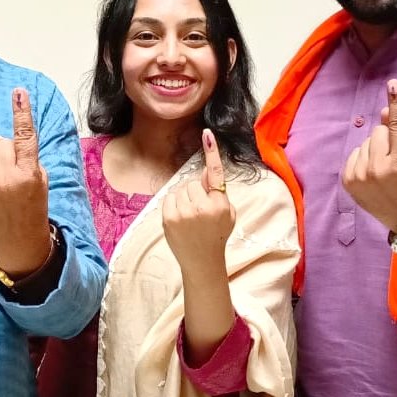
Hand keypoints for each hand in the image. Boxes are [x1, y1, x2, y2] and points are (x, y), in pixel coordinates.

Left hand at [0, 88, 51, 276]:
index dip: (22, 113)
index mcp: (27, 176)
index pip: (24, 138)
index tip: (18, 92)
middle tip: (11, 174)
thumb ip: (23, 158)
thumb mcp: (39, 183)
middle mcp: (3, 182)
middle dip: (4, 154)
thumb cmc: (31, 210)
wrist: (18, 247)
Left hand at [162, 129, 235, 270]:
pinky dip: (173, 205)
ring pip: (180, 190)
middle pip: (192, 183)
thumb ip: (217, 191)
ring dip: (183, 199)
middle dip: (195, 192)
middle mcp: (201, 207)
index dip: (211, 153)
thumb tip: (204, 171)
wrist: (202, 261)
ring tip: (190, 216)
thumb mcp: (227, 213)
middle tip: (200, 210)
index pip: (215, 174)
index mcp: (220, 204)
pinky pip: (169, 198)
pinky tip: (180, 218)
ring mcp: (183, 213)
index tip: (207, 134)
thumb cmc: (217, 234)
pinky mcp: (169, 218)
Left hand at [342, 79, 396, 234]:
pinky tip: (374, 174)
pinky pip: (355, 153)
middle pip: (378, 131)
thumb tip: (383, 111)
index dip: (396, 103)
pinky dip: (364, 159)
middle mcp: (378, 169)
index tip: (392, 84)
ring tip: (387, 169)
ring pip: (365, 142)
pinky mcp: (348, 181)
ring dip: (375, 149)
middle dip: (388, 139)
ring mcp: (360, 177)